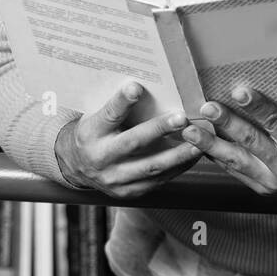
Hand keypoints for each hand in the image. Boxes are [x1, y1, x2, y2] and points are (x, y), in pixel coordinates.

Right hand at [55, 82, 202, 198]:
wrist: (78, 166)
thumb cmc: (94, 132)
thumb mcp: (95, 116)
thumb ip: (116, 106)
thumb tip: (143, 84)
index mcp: (90, 133)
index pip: (108, 115)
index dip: (122, 101)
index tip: (137, 87)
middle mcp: (100, 157)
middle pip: (133, 142)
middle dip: (159, 129)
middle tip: (182, 117)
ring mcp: (114, 178)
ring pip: (150, 166)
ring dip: (177, 154)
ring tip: (198, 142)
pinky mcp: (128, 191)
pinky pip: (157, 180)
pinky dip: (178, 168)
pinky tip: (192, 156)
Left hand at [180, 86, 276, 199]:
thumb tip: (266, 81)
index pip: (276, 123)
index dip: (257, 106)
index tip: (240, 90)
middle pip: (250, 142)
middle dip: (226, 123)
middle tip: (206, 107)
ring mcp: (272, 181)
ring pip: (236, 161)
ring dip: (210, 144)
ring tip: (190, 130)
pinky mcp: (263, 190)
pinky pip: (235, 172)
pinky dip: (216, 157)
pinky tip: (199, 145)